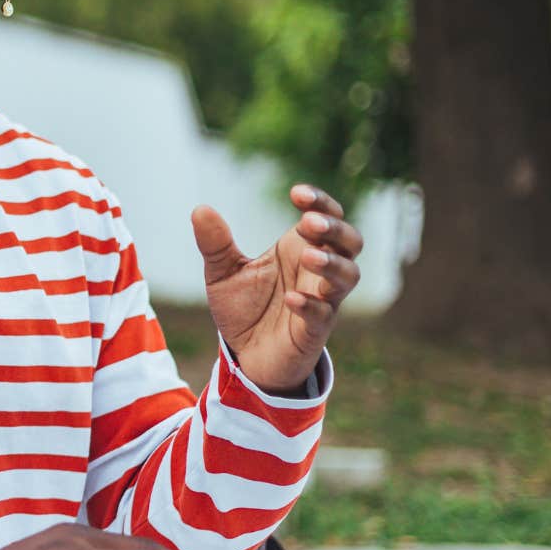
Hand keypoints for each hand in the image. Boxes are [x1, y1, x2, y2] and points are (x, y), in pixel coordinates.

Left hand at [192, 183, 363, 394]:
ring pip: (349, 276)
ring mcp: (322, 300)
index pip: (325, 216)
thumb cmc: (243, 308)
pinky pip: (324, 316)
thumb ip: (215, 243)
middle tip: (309, 222)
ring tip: (308, 257)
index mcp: (298, 249)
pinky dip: (311, 305)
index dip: (320, 201)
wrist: (244, 356)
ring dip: (333, 264)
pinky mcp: (314, 331)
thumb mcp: (222, 273)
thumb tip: (200, 209)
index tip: (296, 194)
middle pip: (351, 241)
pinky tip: (291, 299)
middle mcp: (317, 271)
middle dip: (335, 228)